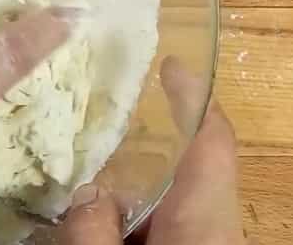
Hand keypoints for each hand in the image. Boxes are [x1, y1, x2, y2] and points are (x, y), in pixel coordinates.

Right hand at [55, 58, 249, 244]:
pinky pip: (167, 229)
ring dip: (128, 197)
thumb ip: (93, 231)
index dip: (194, 98)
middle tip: (93, 129)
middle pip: (181, 175)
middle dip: (138, 155)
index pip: (211, 144)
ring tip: (78, 192)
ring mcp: (206, 243)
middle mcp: (215, 228)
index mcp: (205, 221)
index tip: (172, 65)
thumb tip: (86, 194)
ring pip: (170, 206)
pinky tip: (97, 234)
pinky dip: (134, 222)